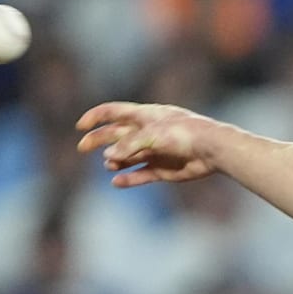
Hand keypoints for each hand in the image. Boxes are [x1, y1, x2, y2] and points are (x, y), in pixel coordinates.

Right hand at [76, 101, 218, 186]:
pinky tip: (116, 182)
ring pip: (126, 157)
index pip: (113, 112)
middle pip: (115, 135)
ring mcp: (154, 152)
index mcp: (144, 116)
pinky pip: (140, 175)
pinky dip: (128, 179)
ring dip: (115, 161)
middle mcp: (147, 132)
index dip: (95, 117)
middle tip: (82, 148)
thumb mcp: (154, 134)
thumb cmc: (185, 133)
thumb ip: (129, 144)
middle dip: (97, 140)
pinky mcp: (162, 170)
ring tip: (111, 165)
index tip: (80, 126)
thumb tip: (109, 158)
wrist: (212, 149)